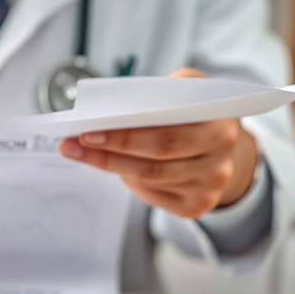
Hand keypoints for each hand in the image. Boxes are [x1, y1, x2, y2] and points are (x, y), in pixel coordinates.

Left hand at [59, 68, 258, 218]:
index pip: (165, 134)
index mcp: (220, 125)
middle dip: (108, 153)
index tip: (87, 131)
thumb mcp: (188, 88)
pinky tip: (114, 167)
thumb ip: (163, 90)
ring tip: (82, 153)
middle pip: (155, 161)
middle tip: (73, 146)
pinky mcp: (196, 206)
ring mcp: (209, 188)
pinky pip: (153, 195)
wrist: (222, 144)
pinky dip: (130, 180)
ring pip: (149, 179)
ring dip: (111, 166)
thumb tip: (115, 107)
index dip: (124, 136)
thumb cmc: (194, 112)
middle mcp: (219, 161)